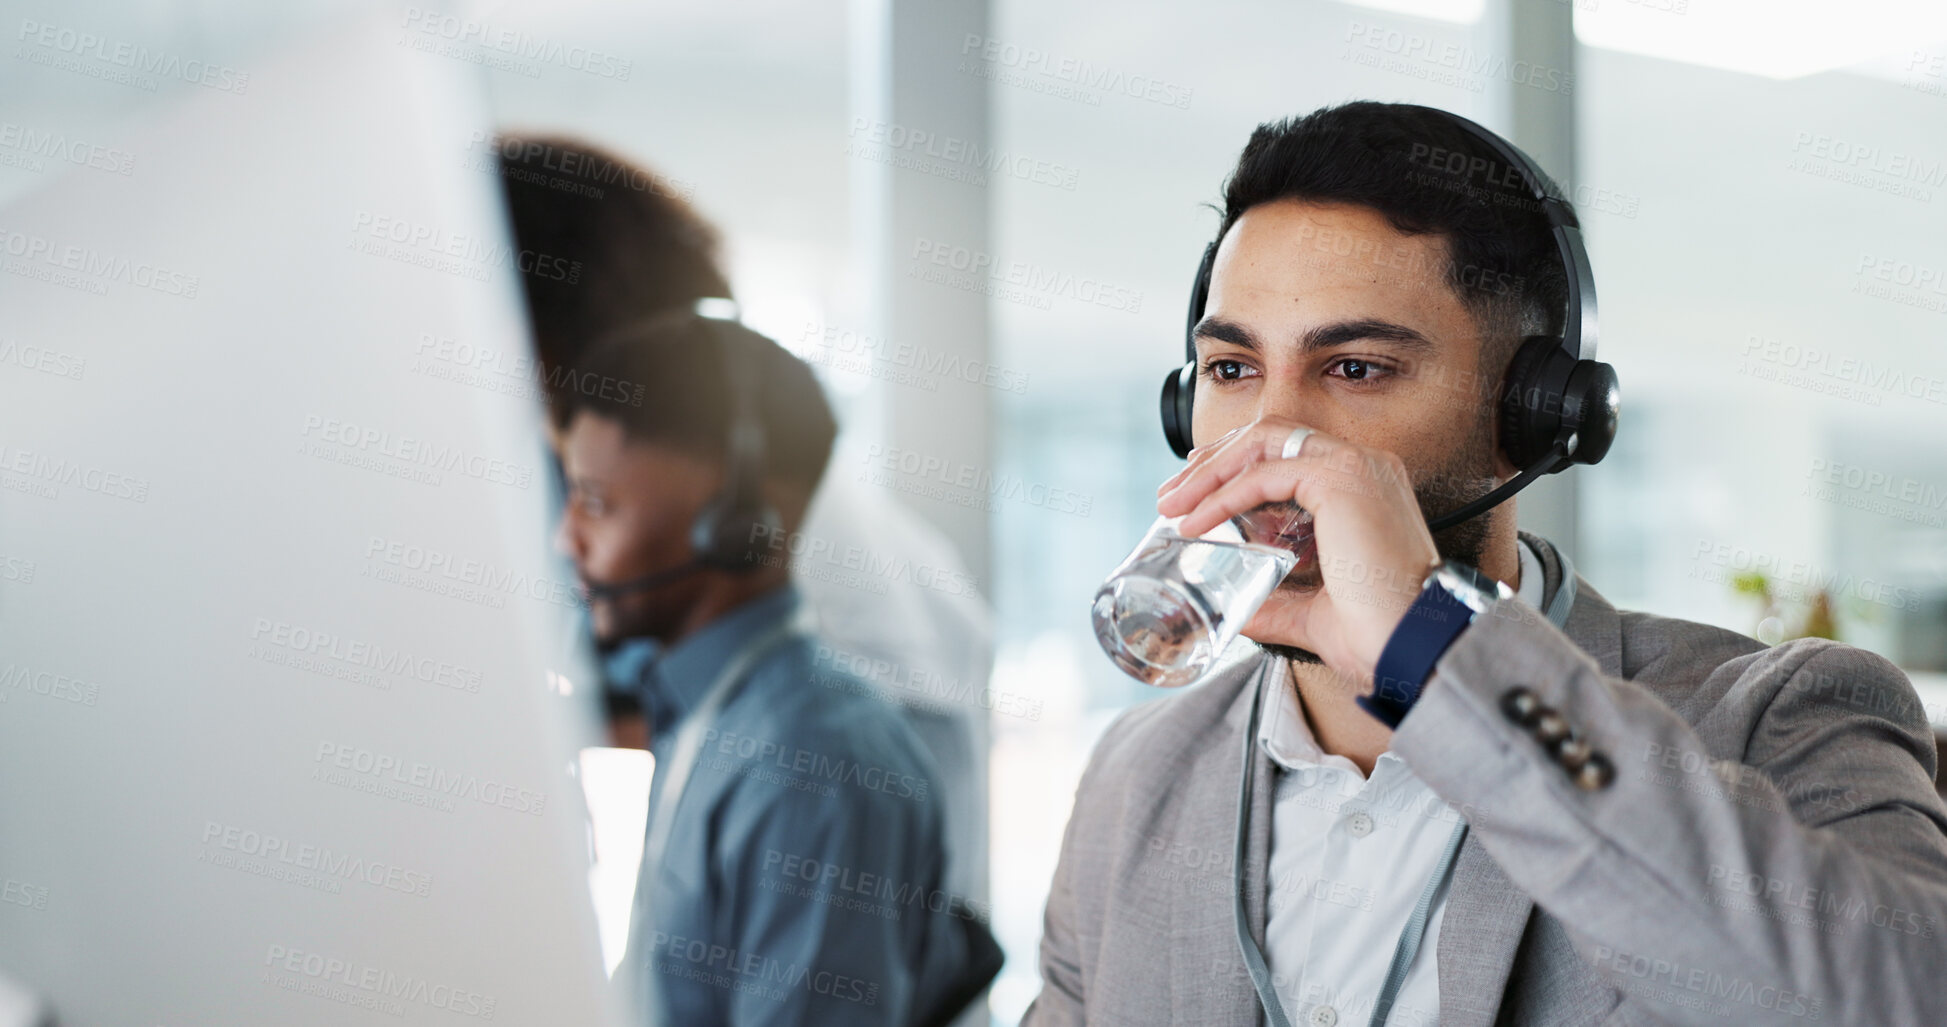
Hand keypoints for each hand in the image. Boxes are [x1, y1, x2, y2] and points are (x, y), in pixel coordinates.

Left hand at [1155, 417, 1439, 686]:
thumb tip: (1239, 611)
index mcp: (1364, 485)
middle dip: (1212, 461)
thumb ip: (1277, 603)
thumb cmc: (1379, 633)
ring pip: (1262, 442)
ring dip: (1209, 471)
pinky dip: (1222, 495)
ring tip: (1172, 503)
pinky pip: (1263, 474)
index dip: (1235, 462)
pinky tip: (1196, 522)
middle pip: (1269, 435)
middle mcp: (1364, 465)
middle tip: (1172, 494)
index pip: (1287, 449)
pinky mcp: (1341, 481)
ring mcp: (1355, 466)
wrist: (1412, 646)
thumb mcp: (1313, 611)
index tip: (1196, 487)